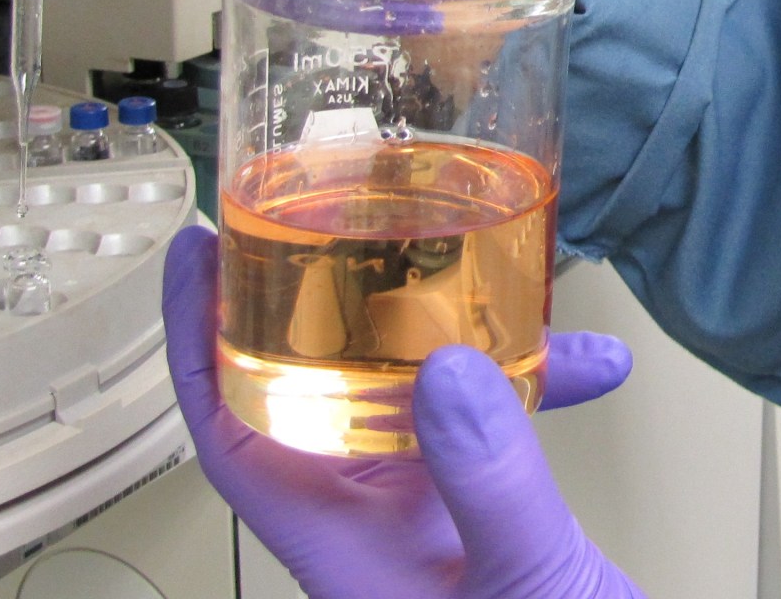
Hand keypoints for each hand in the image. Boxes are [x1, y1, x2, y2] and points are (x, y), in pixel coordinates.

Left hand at [163, 228, 646, 598]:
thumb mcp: (532, 590)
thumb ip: (493, 486)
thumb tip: (451, 376)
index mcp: (348, 561)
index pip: (237, 437)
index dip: (200, 346)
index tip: (196, 258)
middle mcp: (376, 539)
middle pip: (319, 396)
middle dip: (338, 305)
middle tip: (337, 217)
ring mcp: (432, 535)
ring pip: (415, 404)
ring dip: (473, 341)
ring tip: (516, 286)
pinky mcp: (490, 530)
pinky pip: (488, 433)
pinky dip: (537, 391)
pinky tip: (584, 371)